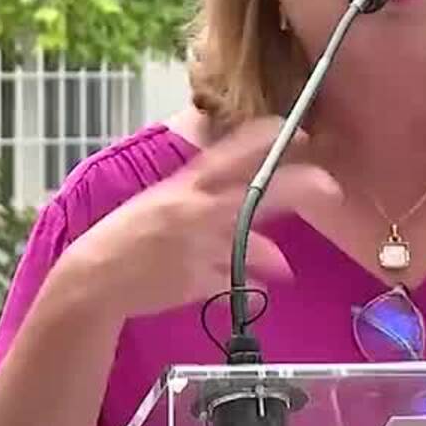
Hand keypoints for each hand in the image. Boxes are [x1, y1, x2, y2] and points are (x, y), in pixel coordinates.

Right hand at [39, 117, 341, 322]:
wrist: (95, 278)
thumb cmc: (128, 235)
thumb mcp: (161, 203)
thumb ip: (200, 199)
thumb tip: (236, 202)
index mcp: (184, 184)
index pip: (231, 151)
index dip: (265, 138)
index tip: (294, 131)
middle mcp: (196, 210)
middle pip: (258, 192)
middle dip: (298, 187)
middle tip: (330, 188)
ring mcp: (200, 247)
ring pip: (252, 245)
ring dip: (272, 258)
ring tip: (284, 268)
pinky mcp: (198, 280)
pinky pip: (237, 286)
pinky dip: (248, 291)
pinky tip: (256, 294)